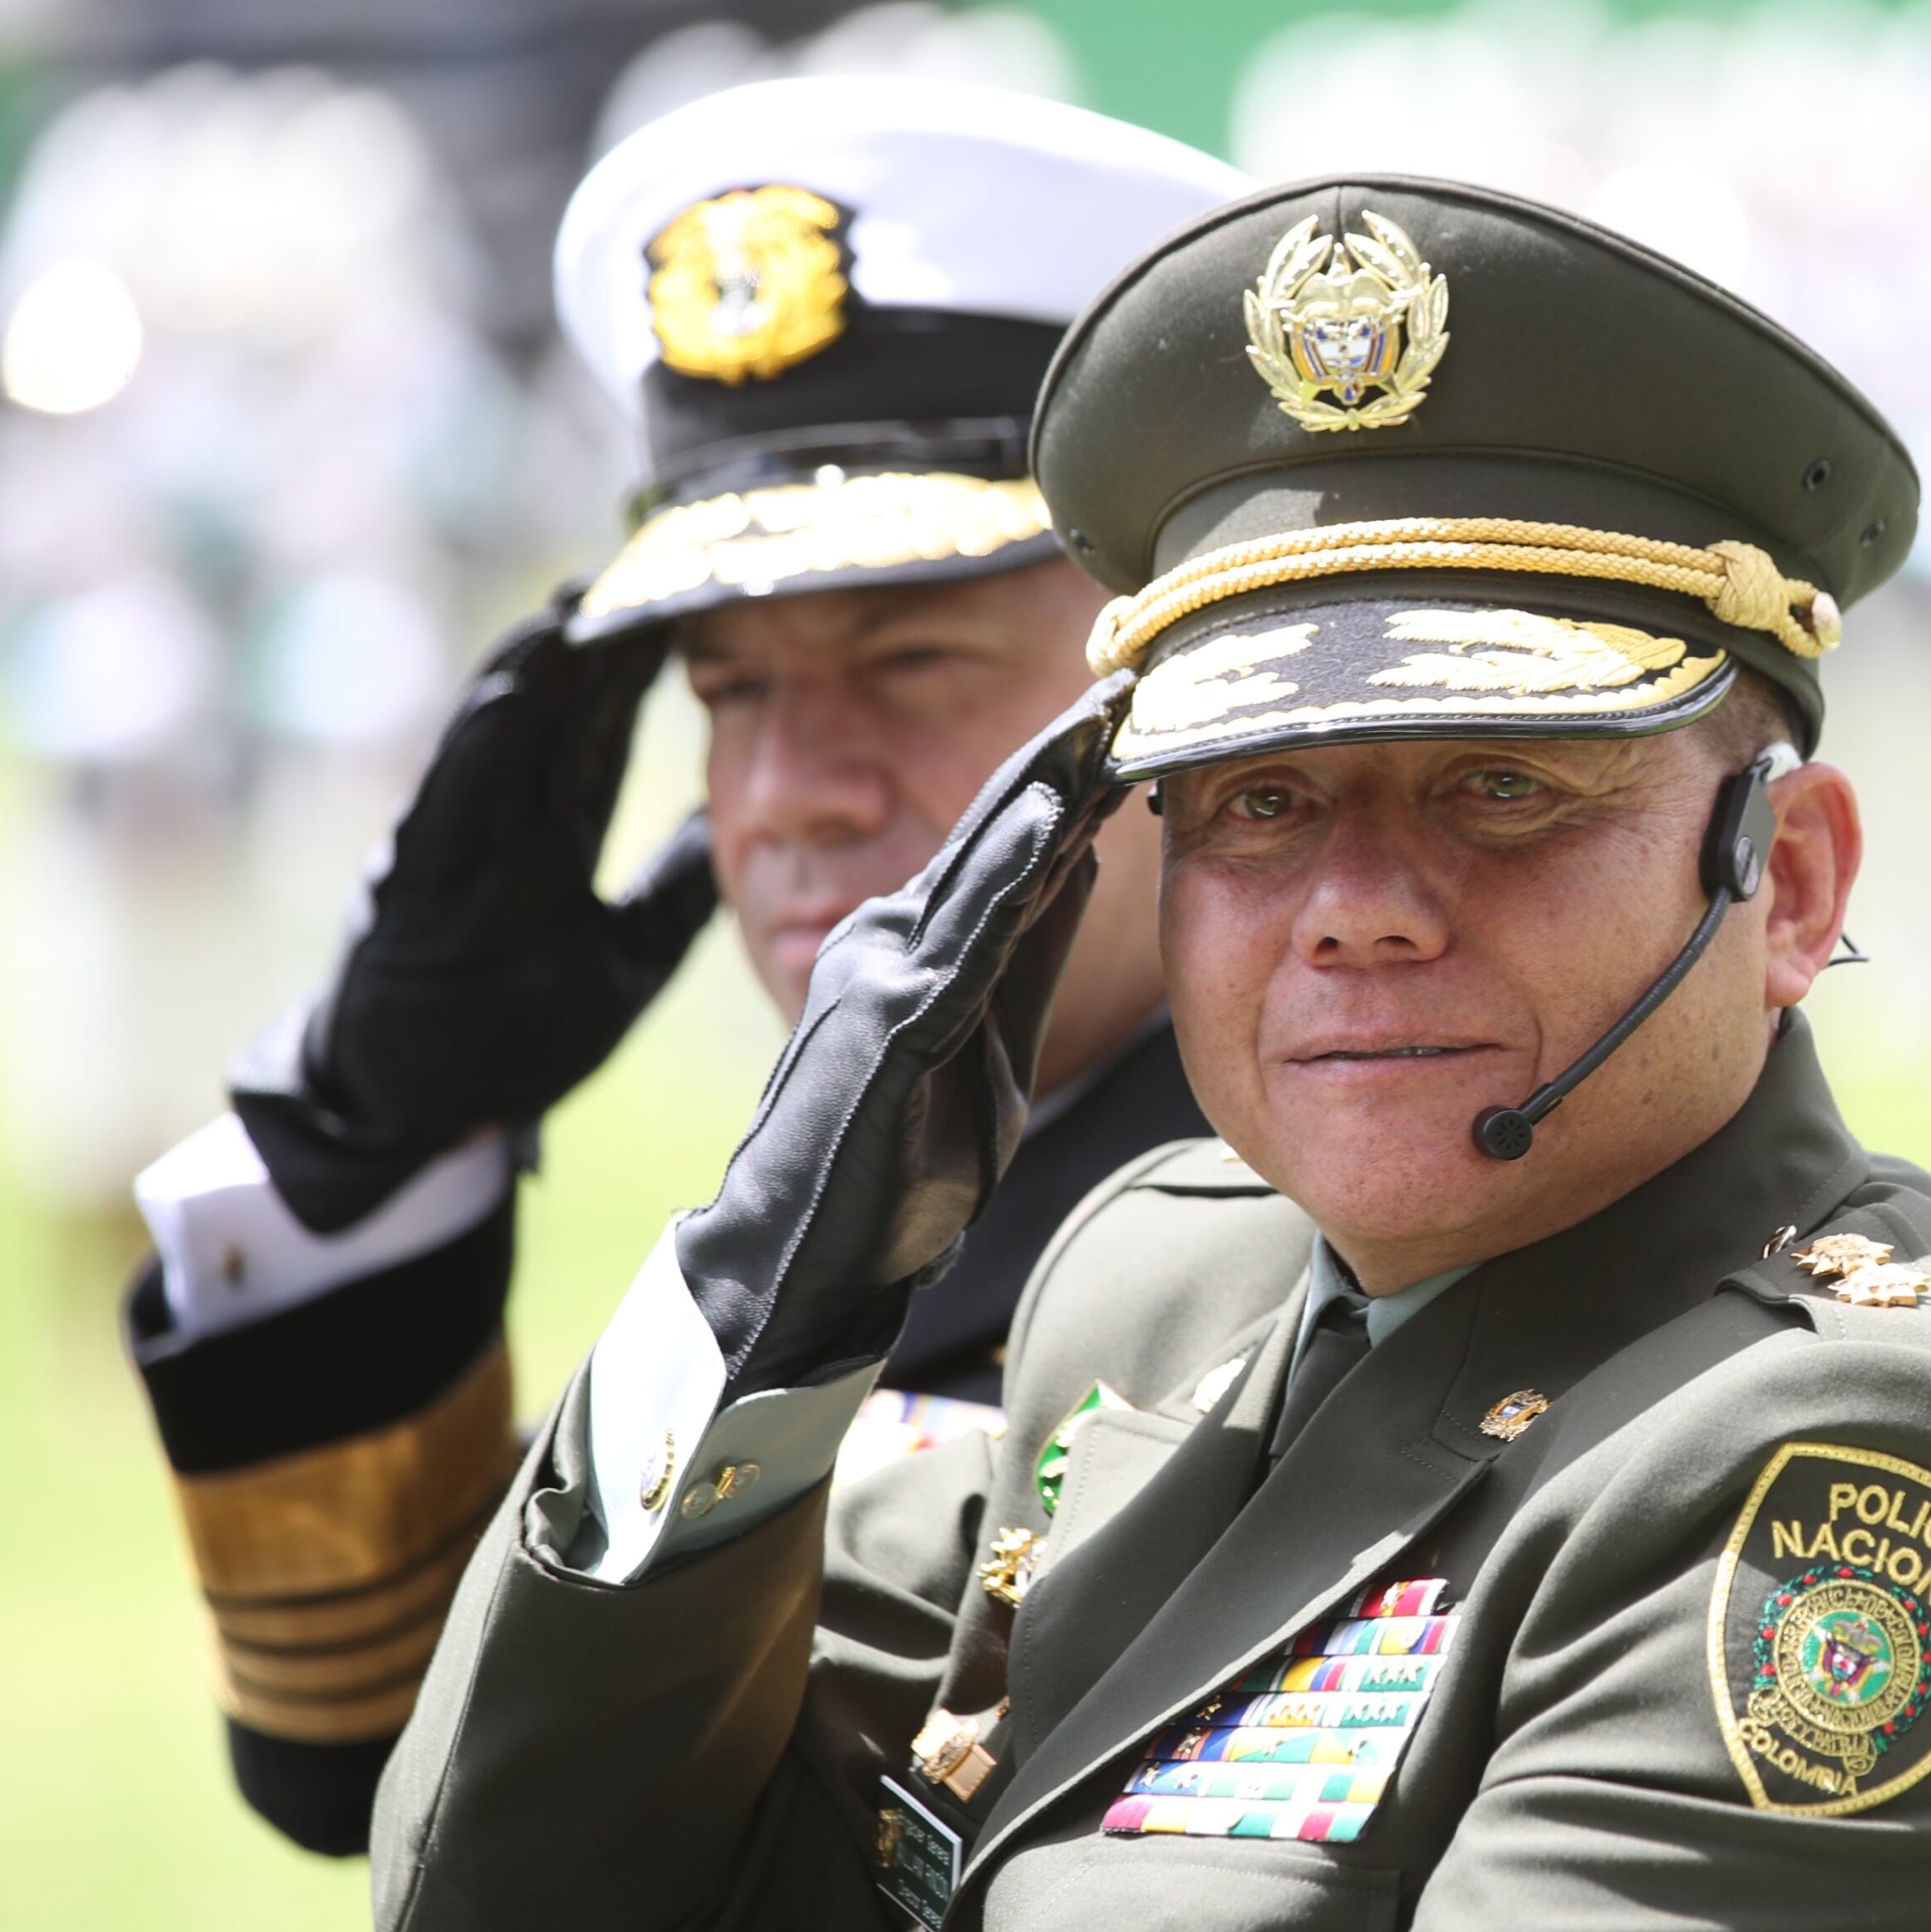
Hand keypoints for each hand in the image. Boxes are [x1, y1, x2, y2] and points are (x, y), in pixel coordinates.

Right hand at [231, 588, 717, 1229]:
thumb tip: (730, 822)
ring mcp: (456, 851)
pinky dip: (482, 742)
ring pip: (502, 741)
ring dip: (539, 669)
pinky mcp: (418, 884)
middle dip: (592, 646)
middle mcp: (504, 832)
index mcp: (553, 846)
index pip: (603, 740)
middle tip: (635, 565)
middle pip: (556, 721)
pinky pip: (453, 801)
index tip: (683, 608)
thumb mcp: (627, 957)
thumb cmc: (511, 1034)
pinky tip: (512, 689)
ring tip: (575, 602)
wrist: (418, 1114)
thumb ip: (673, 888)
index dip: (638, 677)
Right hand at [672, 674, 1132, 1394]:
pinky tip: (1059, 813)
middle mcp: (889, 935)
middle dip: (1066, 750)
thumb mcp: (978, 1047)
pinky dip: (1014, 866)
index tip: (1134, 708)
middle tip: (1133, 672)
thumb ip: (1020, 958)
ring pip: (983, 856)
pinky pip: (968, 931)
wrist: (796, 1258)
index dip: (1070, 772)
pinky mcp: (889, 1021)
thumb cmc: (890, 1169)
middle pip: (995, 825)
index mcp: (915, 943)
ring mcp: (883, 972)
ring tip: (1108, 711)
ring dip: (1049, 781)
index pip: (1008, 840)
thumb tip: (1079, 862)